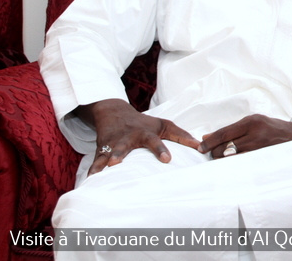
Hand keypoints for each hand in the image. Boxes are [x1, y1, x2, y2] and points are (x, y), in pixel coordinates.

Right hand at [75, 99, 200, 174]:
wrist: (114, 113)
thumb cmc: (144, 123)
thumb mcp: (164, 125)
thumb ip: (181, 135)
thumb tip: (200, 146)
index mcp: (146, 133)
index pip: (155, 141)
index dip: (161, 150)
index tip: (167, 160)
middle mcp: (129, 138)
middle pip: (128, 146)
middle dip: (125, 153)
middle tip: (122, 162)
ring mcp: (114, 143)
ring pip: (110, 152)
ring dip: (109, 159)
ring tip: (109, 166)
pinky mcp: (102, 149)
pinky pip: (96, 160)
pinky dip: (93, 169)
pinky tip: (90, 179)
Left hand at [197, 114, 291, 157]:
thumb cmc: (271, 127)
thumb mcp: (254, 121)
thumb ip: (233, 129)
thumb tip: (208, 137)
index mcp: (251, 121)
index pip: (224, 132)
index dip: (210, 141)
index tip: (200, 147)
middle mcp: (255, 133)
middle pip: (226, 147)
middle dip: (214, 152)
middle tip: (210, 154)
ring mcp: (260, 147)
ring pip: (232, 157)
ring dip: (222, 160)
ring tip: (219, 159)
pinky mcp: (263, 158)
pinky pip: (242, 164)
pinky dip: (233, 164)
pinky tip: (230, 165)